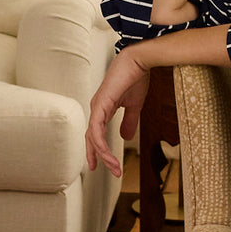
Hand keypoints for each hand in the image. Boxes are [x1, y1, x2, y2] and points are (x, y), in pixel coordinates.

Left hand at [85, 45, 151, 177]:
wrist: (139, 60)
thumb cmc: (136, 77)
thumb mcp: (134, 105)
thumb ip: (129, 121)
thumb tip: (125, 137)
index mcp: (103, 108)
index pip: (96, 133)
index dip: (98, 150)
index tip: (104, 165)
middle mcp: (97, 108)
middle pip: (91, 138)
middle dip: (97, 156)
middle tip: (104, 171)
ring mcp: (97, 106)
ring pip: (93, 137)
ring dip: (103, 155)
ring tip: (113, 168)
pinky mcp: (101, 105)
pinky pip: (97, 130)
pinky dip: (101, 144)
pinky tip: (108, 154)